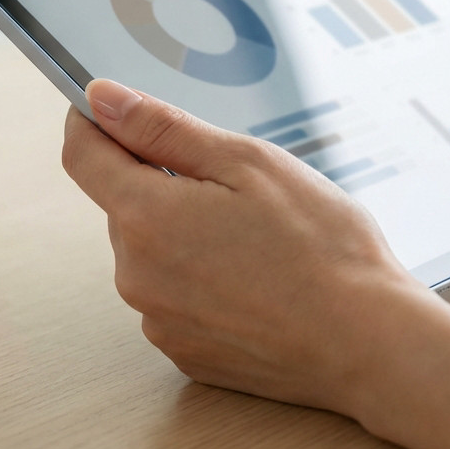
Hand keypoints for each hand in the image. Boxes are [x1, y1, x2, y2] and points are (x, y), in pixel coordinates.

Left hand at [61, 79, 444, 413]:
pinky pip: (177, 297)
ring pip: (153, 252)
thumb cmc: (320, 248)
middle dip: (166, 184)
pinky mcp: (184, 351)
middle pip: (125, 205)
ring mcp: (158, 319)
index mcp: (145, 218)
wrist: (367, 342)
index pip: (83, 155)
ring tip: (260, 241)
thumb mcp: (246, 162)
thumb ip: (163, 128)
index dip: (92, 122)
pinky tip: (257, 280)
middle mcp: (136, 275)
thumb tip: (101, 97)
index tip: (111, 109)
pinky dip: (205, 280)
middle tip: (239, 187)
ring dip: (187, 234)